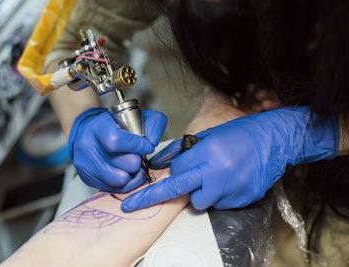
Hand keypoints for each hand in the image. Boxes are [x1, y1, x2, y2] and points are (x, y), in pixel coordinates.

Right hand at [69, 108, 166, 192]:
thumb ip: (153, 124)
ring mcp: (85, 165)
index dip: (137, 146)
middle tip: (137, 157)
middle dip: (136, 162)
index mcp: (98, 128)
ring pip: (119, 180)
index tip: (147, 146)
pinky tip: (127, 173)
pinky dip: (126, 183)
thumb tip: (153, 142)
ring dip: (132, 175)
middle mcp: (88, 147)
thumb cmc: (116, 126)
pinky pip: (115, 189)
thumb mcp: (136, 117)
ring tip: (133, 167)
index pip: (116, 141)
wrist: (91, 134)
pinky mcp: (88, 179)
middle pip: (122, 165)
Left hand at [122, 106, 338, 210]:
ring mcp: (231, 189)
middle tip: (131, 205)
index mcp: (208, 152)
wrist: (275, 140)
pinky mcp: (242, 200)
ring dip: (199, 193)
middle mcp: (218, 173)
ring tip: (213, 178)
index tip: (172, 172)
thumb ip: (181, 150)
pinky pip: (219, 205)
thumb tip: (158, 162)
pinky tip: (229, 181)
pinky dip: (218, 196)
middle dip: (151, 197)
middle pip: (178, 190)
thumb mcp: (209, 135)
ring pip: (199, 202)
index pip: (177, 170)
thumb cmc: (241, 133)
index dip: (176, 170)